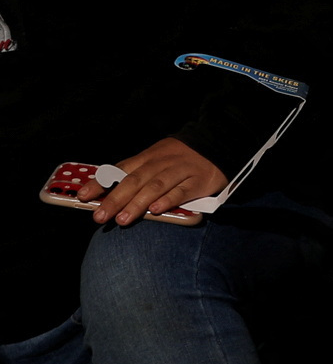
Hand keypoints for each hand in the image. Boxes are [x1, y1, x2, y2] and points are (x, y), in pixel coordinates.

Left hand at [95, 137, 226, 225]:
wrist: (220, 144)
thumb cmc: (182, 158)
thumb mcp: (157, 158)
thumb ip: (136, 174)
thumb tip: (105, 194)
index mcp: (149, 156)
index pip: (120, 170)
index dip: (101, 183)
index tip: (83, 196)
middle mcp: (162, 162)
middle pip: (135, 180)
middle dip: (115, 199)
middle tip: (99, 216)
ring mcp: (182, 170)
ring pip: (156, 186)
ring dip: (138, 203)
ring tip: (122, 219)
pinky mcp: (200, 180)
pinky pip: (183, 190)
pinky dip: (169, 200)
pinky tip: (156, 210)